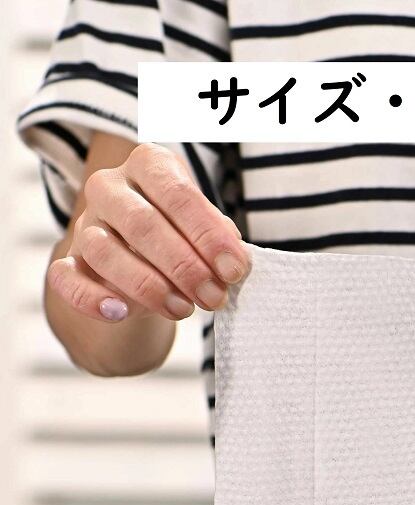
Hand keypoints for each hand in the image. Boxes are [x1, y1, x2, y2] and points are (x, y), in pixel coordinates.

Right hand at [47, 142, 249, 323]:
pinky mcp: (68, 260)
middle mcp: (110, 188)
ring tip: (184, 309)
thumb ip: (221, 238)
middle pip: (141, 223)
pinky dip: (90, 298)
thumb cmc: (188, 237)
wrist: (152, 260)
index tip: (235, 270)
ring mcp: (85, 224)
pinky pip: (65, 277)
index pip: (178, 193)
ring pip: (104, 251)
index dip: (208, 235)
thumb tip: (232, 261)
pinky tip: (119, 312)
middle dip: (184, 266)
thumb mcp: (209, 230)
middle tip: (214, 296)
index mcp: (149, 166)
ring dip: (148, 286)